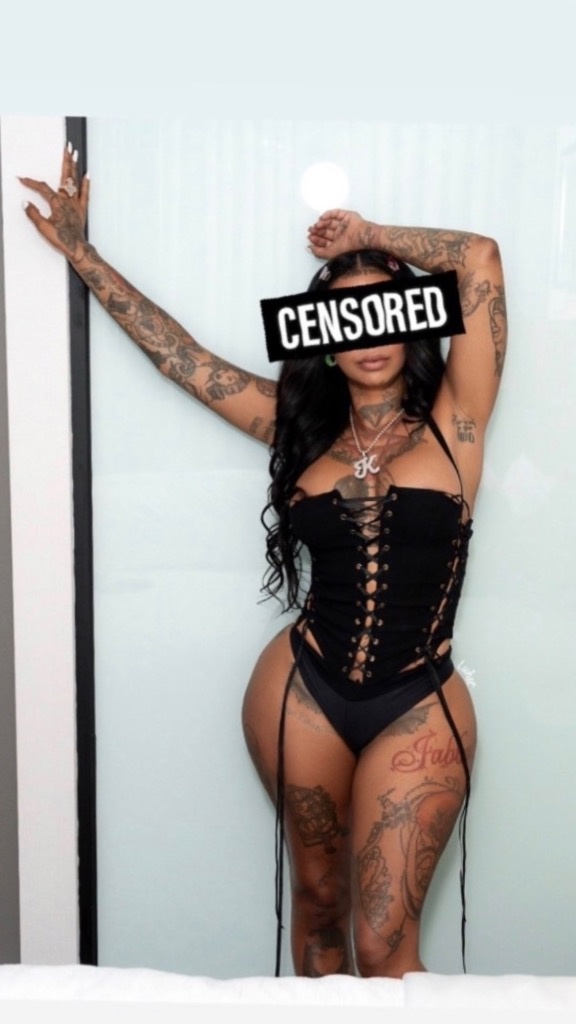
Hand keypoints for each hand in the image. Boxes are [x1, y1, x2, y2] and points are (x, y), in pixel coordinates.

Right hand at [20, 143, 89, 261]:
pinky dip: (86, 183)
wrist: (76, 248)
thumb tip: (26, 203)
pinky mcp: (82, 209)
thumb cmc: (61, 239)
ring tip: (75, 153)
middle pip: (65, 175)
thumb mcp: (43, 228)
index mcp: (57, 203)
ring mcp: (76, 203)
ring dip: (74, 166)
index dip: (31, 183)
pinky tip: (87, 174)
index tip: (22, 179)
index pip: (42, 188)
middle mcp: (68, 200)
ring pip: (75, 181)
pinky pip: (85, 194)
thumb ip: (33, 214)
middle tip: (67, 147)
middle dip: (65, 160)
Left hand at [307, 209, 369, 259]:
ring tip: (316, 225)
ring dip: (322, 223)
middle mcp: (342, 235)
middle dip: (317, 230)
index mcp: (339, 244)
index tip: (310, 237)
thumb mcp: (329, 253)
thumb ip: (318, 252)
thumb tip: (310, 248)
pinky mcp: (347, 216)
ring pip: (330, 222)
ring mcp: (344, 225)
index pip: (325, 241)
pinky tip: (322, 218)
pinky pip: (336, 213)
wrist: (360, 237)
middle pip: (326, 231)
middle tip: (311, 230)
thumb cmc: (350, 247)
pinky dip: (328, 214)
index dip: (317, 239)